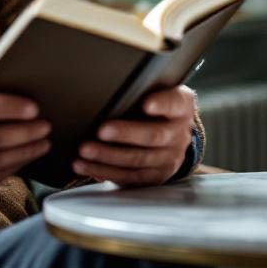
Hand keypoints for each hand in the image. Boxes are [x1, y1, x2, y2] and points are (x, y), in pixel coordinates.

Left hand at [72, 85, 196, 185]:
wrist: (173, 133)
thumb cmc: (155, 106)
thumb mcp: (157, 92)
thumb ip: (140, 91)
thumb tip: (106, 91)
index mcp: (181, 107)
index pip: (175, 103)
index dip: (162, 104)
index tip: (147, 104)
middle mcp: (179, 134)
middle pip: (154, 135)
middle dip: (125, 134)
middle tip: (101, 130)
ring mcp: (169, 158)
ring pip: (138, 159)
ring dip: (108, 156)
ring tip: (86, 150)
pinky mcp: (155, 176)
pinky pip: (129, 176)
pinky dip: (105, 171)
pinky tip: (87, 166)